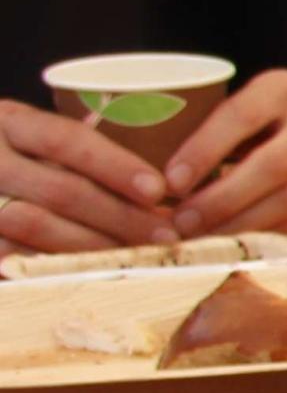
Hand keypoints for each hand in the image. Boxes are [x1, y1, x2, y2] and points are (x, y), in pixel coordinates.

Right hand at [0, 97, 178, 251]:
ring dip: (94, 245)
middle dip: (120, 215)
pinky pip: (13, 256)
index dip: (114, 165)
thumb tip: (156, 181)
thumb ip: (79, 150)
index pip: (65, 139)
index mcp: (7, 122)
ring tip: (137, 254)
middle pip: (60, 189)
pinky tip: (91, 270)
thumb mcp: (32, 137)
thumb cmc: (10, 156)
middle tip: (165, 234)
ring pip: (37, 226)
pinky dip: (56, 264)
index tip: (158, 189)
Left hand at [162, 66, 286, 239]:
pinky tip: (234, 244)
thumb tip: (171, 171)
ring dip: (238, 225)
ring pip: (285, 203)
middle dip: (219, 200)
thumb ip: (234, 127)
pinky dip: (263, 236)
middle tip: (180, 222)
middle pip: (267, 168)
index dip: (204, 150)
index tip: (171, 180)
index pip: (241, 117)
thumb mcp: (277, 98)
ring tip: (199, 239)